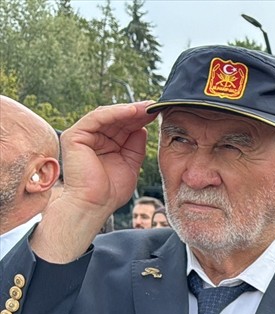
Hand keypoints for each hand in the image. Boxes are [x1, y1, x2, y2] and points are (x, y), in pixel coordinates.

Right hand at [33, 102, 155, 262]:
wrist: (95, 205)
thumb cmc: (111, 191)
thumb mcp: (131, 163)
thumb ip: (136, 145)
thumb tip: (142, 128)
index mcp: (106, 144)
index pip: (124, 126)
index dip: (141, 119)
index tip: (158, 113)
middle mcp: (94, 138)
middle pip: (117, 119)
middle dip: (137, 112)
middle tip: (154, 106)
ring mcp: (83, 136)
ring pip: (108, 116)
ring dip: (128, 110)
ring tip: (146, 108)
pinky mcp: (75, 136)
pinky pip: (97, 118)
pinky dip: (115, 113)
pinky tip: (131, 111)